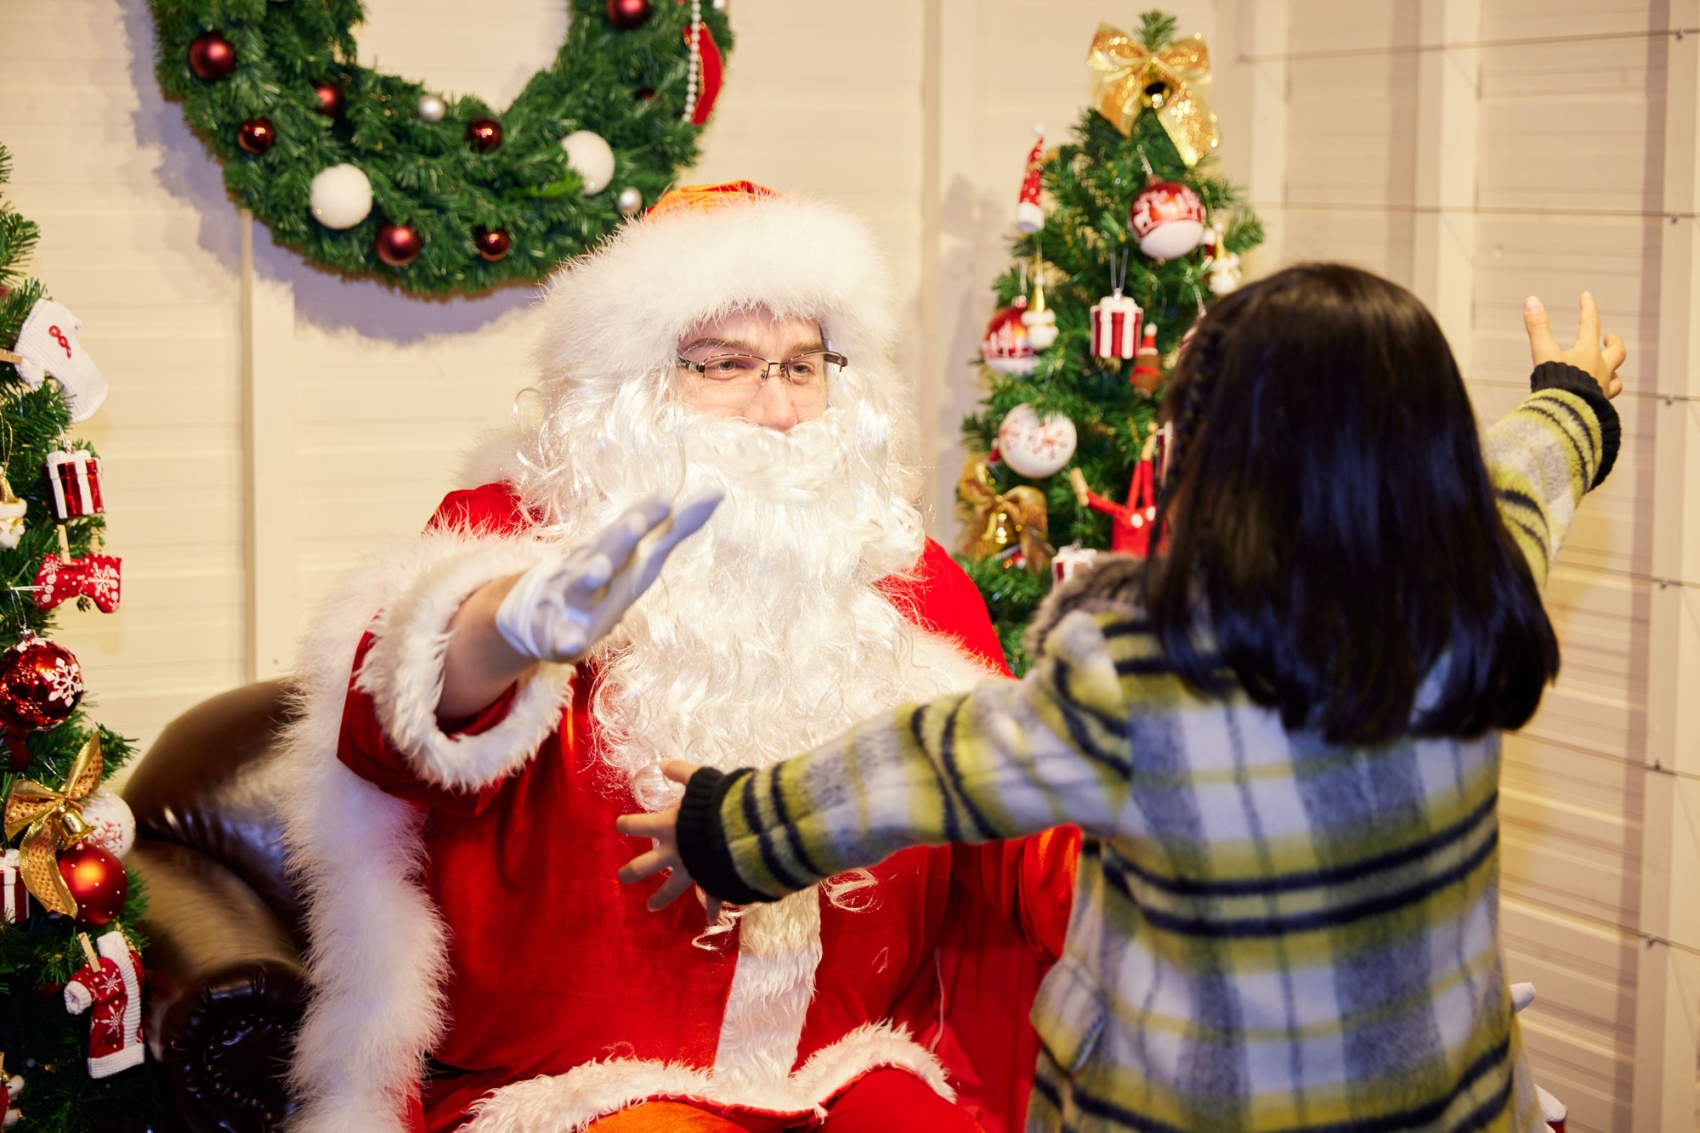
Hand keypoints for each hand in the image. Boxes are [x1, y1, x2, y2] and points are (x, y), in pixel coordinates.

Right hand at [495, 491, 721, 662]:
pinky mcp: (558, 633)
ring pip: (579, 586)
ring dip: (589, 577)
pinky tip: (572, 641)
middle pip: (606, 549)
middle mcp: (591, 567)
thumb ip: (675, 528)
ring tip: (600, 568)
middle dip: (619, 537)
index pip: (632, 528)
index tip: (665, 498)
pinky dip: (566, 637)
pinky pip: (561, 636)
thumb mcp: (640, 555)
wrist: (539, 611)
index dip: (646, 514)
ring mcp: (571, 599)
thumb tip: (718, 492)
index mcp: (615, 551)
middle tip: (635, 523)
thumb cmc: (604, 579)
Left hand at [616, 760, 718, 916]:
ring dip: (660, 898)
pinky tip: (711, 920)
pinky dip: (713, 909)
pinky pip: (712, 898)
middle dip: (630, 872)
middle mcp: (673, 851)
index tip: (620, 825)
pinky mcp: (711, 880)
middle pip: (643, 866)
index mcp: (666, 826)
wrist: (743, 831)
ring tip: (650, 907)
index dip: (626, 824)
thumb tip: (663, 764)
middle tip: (622, 877)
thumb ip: (681, 772)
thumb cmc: (718, 803)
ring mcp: (691, 870)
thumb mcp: (699, 778)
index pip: (635, 825)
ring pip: (670, 889)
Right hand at [1524, 292, 1625, 398]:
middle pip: (1617, 351)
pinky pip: (1608, 399)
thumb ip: (1537, 327)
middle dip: (1614, 342)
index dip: (1588, 307)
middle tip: (1609, 338)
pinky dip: (1605, 395)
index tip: (1586, 296)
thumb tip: (1531, 300)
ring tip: (1608, 371)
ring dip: (1613, 372)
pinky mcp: (1599, 406)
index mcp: (1588, 353)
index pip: (1590, 323)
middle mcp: (1600, 369)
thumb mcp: (1543, 352)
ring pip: (1616, 378)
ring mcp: (1602, 389)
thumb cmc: (1556, 384)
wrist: (1567, 416)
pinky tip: (1599, 397)